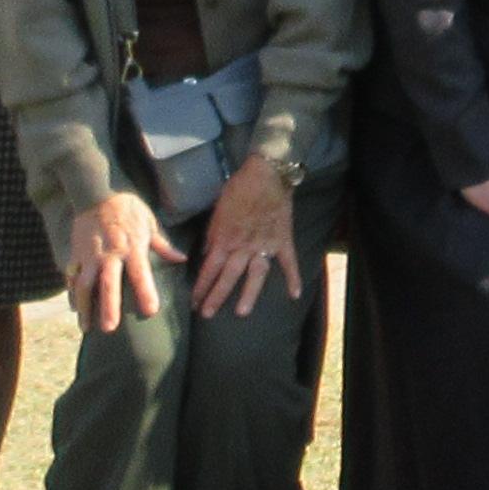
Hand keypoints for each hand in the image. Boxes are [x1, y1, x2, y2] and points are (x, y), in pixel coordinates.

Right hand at [66, 193, 173, 333]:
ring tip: (86, 328)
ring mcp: (90, 256)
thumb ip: (163, 245)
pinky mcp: (76, 254)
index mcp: (132, 247)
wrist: (97, 194)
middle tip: (109, 328)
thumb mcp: (149, 224)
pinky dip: (71, 293)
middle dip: (108, 307)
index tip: (151, 311)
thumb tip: (182, 259)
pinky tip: (74, 308)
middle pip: (108, 284)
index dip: (146, 292)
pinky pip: (72, 276)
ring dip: (85, 307)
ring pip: (85, 285)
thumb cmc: (128, 208)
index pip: (140, 274)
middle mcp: (110, 254)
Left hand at [191, 157, 304, 316]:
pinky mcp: (283, 241)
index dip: (200, 286)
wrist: (266, 175)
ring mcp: (264, 245)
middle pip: (228, 276)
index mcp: (225, 238)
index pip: (209, 268)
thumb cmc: (238, 189)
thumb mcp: (218, 211)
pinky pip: (288, 261)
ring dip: (248, 294)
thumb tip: (206, 255)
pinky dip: (293, 277)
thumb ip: (213, 235)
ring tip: (242, 312)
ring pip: (255, 274)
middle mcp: (243, 246)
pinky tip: (294, 294)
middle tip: (208, 314)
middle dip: (216, 296)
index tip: (194, 301)